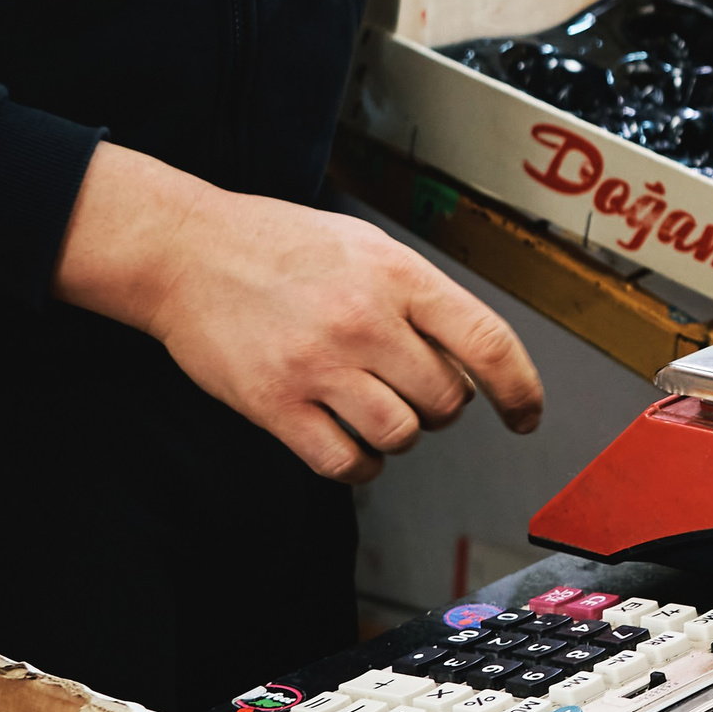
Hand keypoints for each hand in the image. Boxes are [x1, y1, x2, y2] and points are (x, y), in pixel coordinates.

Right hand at [53, 144, 543, 483]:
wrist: (185, 251)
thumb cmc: (281, 246)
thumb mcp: (369, 246)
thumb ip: (422, 296)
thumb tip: (477, 356)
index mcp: (398, 276)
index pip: (488, 343)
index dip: (520, 389)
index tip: (527, 415)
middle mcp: (364, 320)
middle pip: (447, 398)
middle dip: (442, 405)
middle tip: (412, 387)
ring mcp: (318, 365)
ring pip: (403, 435)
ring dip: (402, 435)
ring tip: (377, 408)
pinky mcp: (274, 403)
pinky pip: (345, 463)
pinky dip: (361, 465)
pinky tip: (353, 444)